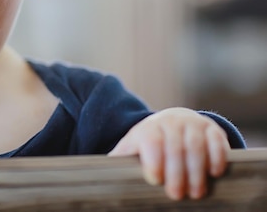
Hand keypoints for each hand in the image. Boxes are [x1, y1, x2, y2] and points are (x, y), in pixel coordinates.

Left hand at [109, 107, 229, 199]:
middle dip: (176, 173)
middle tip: (176, 195)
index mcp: (148, 128)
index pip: (151, 141)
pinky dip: (217, 157)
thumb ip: (120, 158)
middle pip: (175, 148)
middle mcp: (171, 122)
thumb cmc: (149, 141)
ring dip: (197, 171)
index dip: (153, 161)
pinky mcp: (212, 129)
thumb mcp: (133, 147)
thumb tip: (97, 174)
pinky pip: (218, 142)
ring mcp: (193, 124)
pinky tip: (214, 173)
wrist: (173, 121)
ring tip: (196, 193)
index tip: (154, 180)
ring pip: (196, 146)